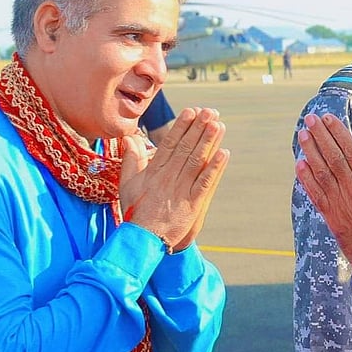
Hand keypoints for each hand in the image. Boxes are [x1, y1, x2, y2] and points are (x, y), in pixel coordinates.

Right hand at [120, 107, 229, 250]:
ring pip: (197, 161)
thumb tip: (129, 138)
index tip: (191, 111)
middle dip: (198, 129)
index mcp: (154, 172)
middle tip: (210, 111)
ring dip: (208, 142)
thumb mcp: (127, 184)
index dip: (181, 126)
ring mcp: (181, 190)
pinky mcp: (192, 204)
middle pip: (186, 148)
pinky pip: (205, 183)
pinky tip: (224, 154)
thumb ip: (131, 160)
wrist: (142, 240)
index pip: (170, 144)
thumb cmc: (135, 211)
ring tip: (218, 125)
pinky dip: (215, 168)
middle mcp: (169, 177)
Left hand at [295, 113, 351, 265]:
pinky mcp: (331, 217)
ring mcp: (339, 204)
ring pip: (321, 172)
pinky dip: (306, 178)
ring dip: (310, 151)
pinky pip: (315, 194)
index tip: (329, 118)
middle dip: (320, 136)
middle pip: (332, 157)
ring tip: (302, 134)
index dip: (338, 133)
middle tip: (310, 119)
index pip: (351, 151)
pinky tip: (299, 165)